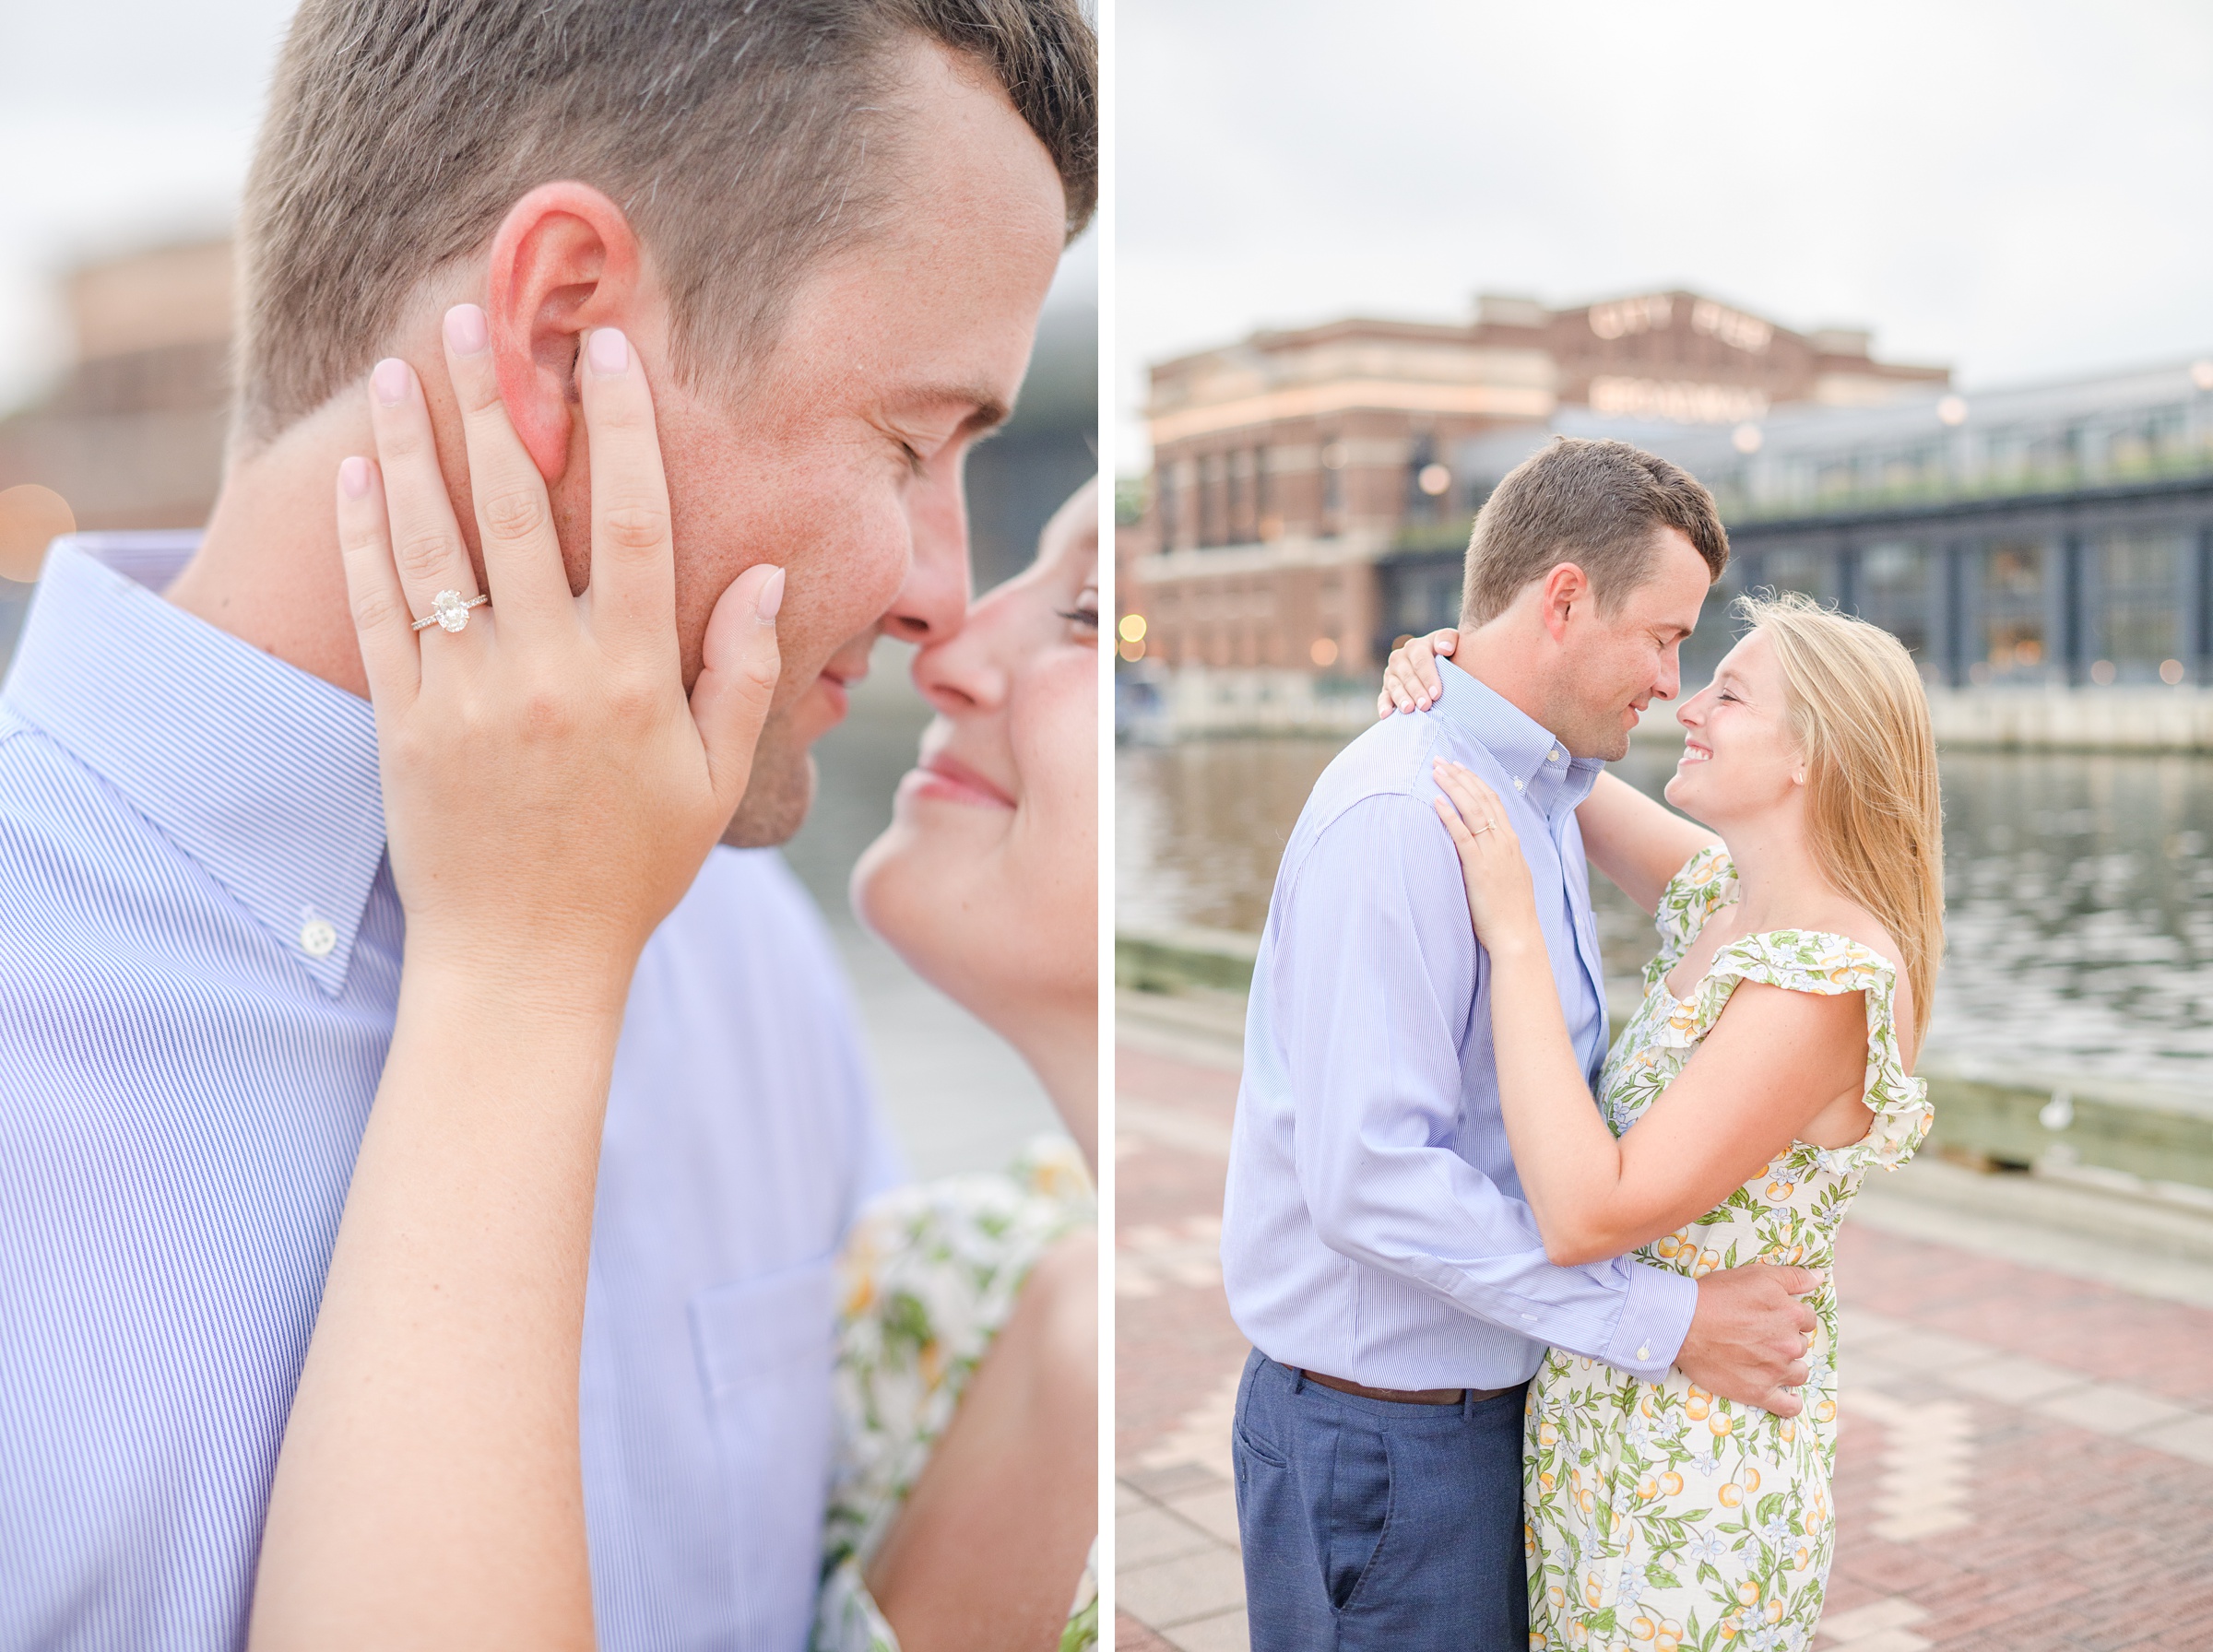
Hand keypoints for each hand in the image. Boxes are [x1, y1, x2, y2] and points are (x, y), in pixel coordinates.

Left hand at [337, 306, 782, 997]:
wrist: (525, 964)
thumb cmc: (634, 870)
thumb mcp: (715, 780)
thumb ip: (743, 674)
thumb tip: (766, 575)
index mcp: (634, 679)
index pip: (634, 526)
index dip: (622, 430)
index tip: (608, 352)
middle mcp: (548, 674)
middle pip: (520, 511)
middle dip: (499, 404)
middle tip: (478, 319)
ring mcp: (466, 696)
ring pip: (437, 547)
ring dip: (418, 449)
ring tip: (403, 368)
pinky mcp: (401, 723)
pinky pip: (379, 612)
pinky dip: (366, 539)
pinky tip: (360, 475)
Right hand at [1376, 627, 1459, 715]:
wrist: (1439, 664)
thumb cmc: (1448, 654)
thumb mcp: (1451, 641)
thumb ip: (1448, 639)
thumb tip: (1444, 648)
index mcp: (1415, 646)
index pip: (1420, 661)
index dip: (1428, 677)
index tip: (1437, 693)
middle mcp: (1400, 658)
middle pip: (1407, 676)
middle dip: (1417, 691)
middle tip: (1426, 706)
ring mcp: (1391, 674)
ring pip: (1395, 687)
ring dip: (1401, 698)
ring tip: (1409, 709)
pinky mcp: (1386, 688)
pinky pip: (1383, 697)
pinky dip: (1383, 705)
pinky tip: (1386, 715)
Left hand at [1430, 760, 1540, 951]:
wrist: (1518, 936)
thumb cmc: (1511, 912)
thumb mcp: (1511, 876)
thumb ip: (1499, 858)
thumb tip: (1484, 849)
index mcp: (1512, 842)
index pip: (1493, 801)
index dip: (1475, 781)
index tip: (1459, 767)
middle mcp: (1504, 842)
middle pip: (1481, 798)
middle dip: (1460, 776)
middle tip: (1441, 760)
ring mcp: (1492, 853)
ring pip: (1471, 810)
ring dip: (1452, 787)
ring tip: (1435, 771)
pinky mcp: (1478, 868)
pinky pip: (1461, 835)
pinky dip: (1448, 816)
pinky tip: (1435, 802)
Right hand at [1676, 1263, 1822, 1417]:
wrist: (1683, 1324)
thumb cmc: (1717, 1295)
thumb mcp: (1757, 1275)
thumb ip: (1793, 1277)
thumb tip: (1820, 1276)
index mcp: (1791, 1315)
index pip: (1806, 1319)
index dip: (1790, 1316)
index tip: (1772, 1317)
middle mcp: (1789, 1344)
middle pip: (1800, 1345)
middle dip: (1785, 1340)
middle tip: (1760, 1336)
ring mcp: (1776, 1371)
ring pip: (1798, 1373)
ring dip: (1788, 1367)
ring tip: (1767, 1361)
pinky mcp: (1759, 1392)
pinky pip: (1788, 1406)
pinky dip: (1790, 1403)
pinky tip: (1787, 1397)